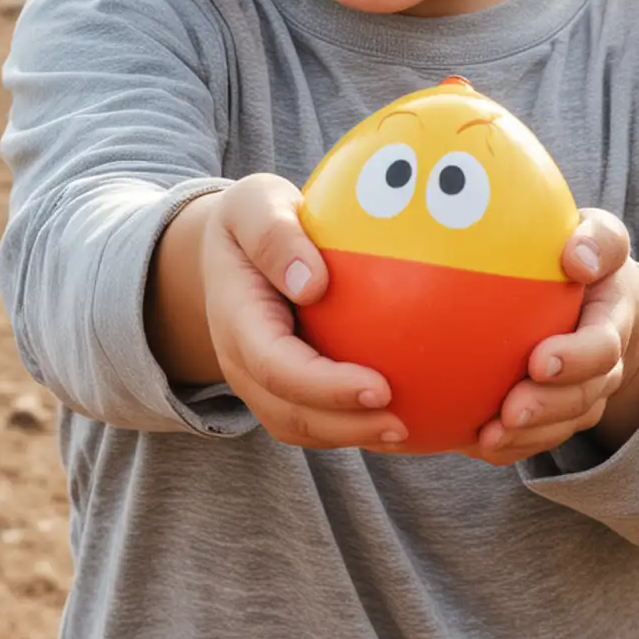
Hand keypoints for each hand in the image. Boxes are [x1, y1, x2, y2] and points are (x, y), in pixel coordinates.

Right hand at [199, 174, 407, 450]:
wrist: (230, 248)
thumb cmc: (254, 217)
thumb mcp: (255, 204)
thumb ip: (275, 235)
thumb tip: (313, 283)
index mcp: (237, 320)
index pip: (276, 366)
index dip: (325, 387)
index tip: (380, 387)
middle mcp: (244, 363)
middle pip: (289, 413)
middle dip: (344, 426)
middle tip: (403, 423)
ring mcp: (261, 381)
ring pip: (302, 426)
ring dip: (352, 435)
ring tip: (408, 429)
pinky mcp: (284, 387)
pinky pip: (318, 417)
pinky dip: (356, 423)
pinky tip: (408, 413)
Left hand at [458, 208, 638, 467]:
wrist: (602, 305)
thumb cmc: (587, 260)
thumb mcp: (601, 237)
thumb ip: (597, 240)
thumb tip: (576, 258)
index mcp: (611, 325)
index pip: (602, 348)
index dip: (576, 360)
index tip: (539, 361)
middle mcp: (601, 371)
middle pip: (580, 400)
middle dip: (546, 410)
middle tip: (509, 412)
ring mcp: (580, 398)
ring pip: (558, 428)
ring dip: (524, 438)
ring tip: (486, 438)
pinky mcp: (555, 416)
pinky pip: (533, 440)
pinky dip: (505, 448)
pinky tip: (467, 441)